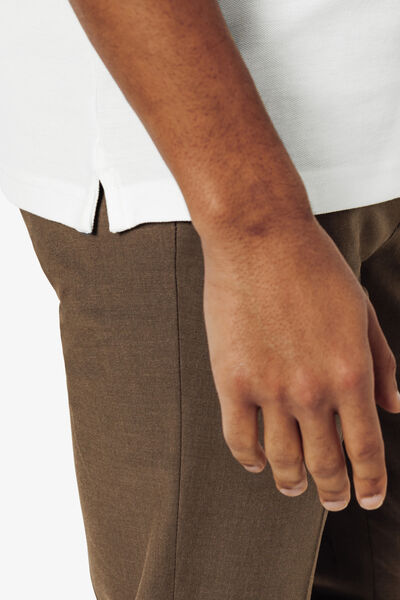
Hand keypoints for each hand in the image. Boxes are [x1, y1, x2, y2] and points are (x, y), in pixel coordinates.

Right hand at [201, 213, 399, 510]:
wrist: (259, 238)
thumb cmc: (315, 268)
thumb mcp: (362, 312)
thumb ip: (382, 364)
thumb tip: (395, 408)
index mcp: (351, 373)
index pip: (366, 450)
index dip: (371, 482)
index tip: (369, 498)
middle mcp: (312, 390)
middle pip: (326, 463)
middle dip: (333, 491)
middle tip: (332, 501)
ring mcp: (268, 388)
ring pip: (282, 459)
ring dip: (292, 482)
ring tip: (295, 486)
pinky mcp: (231, 380)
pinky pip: (239, 438)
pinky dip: (250, 459)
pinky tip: (257, 462)